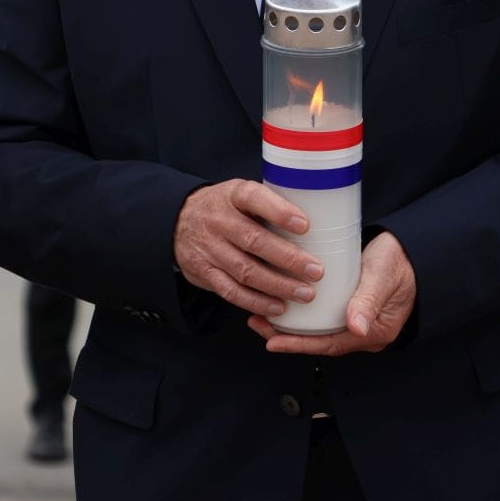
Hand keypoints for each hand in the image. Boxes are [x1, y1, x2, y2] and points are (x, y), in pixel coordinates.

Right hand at [174, 180, 323, 316]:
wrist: (179, 221)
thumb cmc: (226, 207)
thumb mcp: (241, 193)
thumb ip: (269, 203)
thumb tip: (320, 216)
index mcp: (233, 195)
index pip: (254, 198)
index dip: (279, 212)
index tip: (305, 225)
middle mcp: (219, 221)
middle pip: (254, 241)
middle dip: (288, 258)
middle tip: (317, 271)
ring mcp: (210, 248)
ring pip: (245, 271)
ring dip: (278, 285)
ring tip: (305, 293)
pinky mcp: (204, 272)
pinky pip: (232, 292)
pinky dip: (256, 302)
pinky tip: (278, 307)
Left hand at [248, 232, 416, 355]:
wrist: (416, 250)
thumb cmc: (401, 260)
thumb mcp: (383, 276)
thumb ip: (369, 300)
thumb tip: (356, 328)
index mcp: (374, 332)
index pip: (329, 345)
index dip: (298, 344)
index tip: (271, 340)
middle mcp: (365, 332)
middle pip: (320, 341)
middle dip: (287, 336)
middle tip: (258, 323)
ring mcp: (360, 322)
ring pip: (321, 331)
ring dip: (293, 326)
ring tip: (264, 316)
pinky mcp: (354, 308)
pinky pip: (326, 319)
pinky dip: (305, 315)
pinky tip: (287, 304)